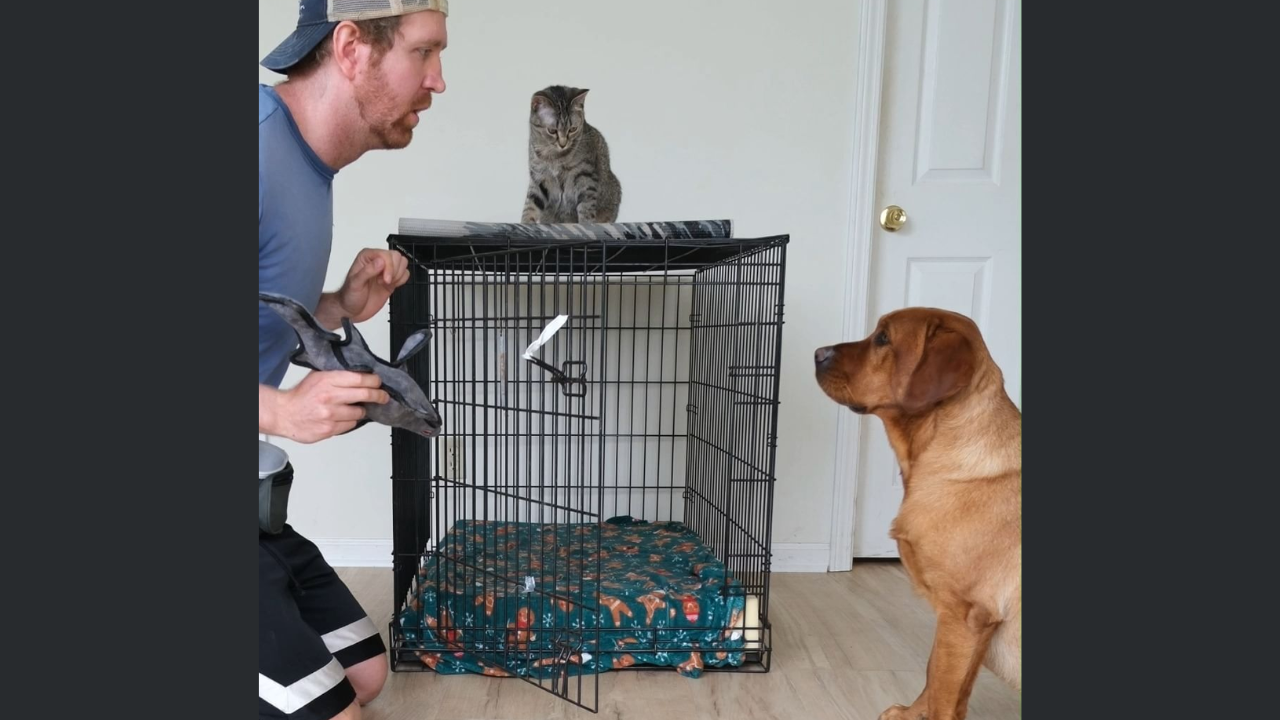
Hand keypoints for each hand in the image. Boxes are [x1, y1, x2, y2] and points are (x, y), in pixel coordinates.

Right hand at [268, 371, 389, 443]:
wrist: (284, 414)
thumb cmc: (301, 396)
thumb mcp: (317, 376)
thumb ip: (337, 374)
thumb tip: (359, 372)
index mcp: (327, 380)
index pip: (360, 378)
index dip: (373, 381)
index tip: (378, 382)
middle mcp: (330, 396)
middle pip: (365, 395)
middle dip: (378, 395)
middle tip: (383, 396)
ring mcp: (330, 414)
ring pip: (360, 412)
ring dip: (360, 410)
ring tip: (352, 408)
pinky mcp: (329, 429)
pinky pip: (350, 424)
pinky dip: (350, 421)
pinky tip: (342, 417)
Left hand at [335, 249, 409, 322]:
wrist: (352, 310)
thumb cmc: (349, 296)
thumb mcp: (355, 283)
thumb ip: (367, 271)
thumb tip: (379, 262)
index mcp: (366, 257)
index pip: (385, 254)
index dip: (389, 266)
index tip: (385, 279)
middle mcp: (377, 261)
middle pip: (396, 257)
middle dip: (394, 271)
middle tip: (385, 281)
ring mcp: (385, 270)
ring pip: (403, 263)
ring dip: (398, 275)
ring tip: (386, 283)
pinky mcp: (392, 279)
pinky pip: (405, 273)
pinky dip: (402, 280)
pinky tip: (391, 285)